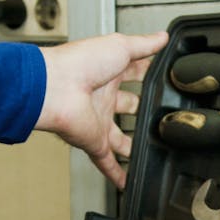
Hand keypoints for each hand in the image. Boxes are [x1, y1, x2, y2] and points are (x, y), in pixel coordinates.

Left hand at [38, 31, 170, 187]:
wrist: (55, 87)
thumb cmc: (79, 63)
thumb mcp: (120, 46)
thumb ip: (144, 45)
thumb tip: (162, 37)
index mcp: (107, 73)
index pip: (133, 74)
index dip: (148, 77)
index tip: (164, 81)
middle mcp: (102, 98)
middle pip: (127, 106)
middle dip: (142, 112)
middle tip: (161, 118)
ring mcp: (98, 121)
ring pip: (119, 138)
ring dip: (132, 146)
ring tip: (151, 152)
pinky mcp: (94, 142)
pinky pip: (106, 161)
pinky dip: (117, 174)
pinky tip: (127, 182)